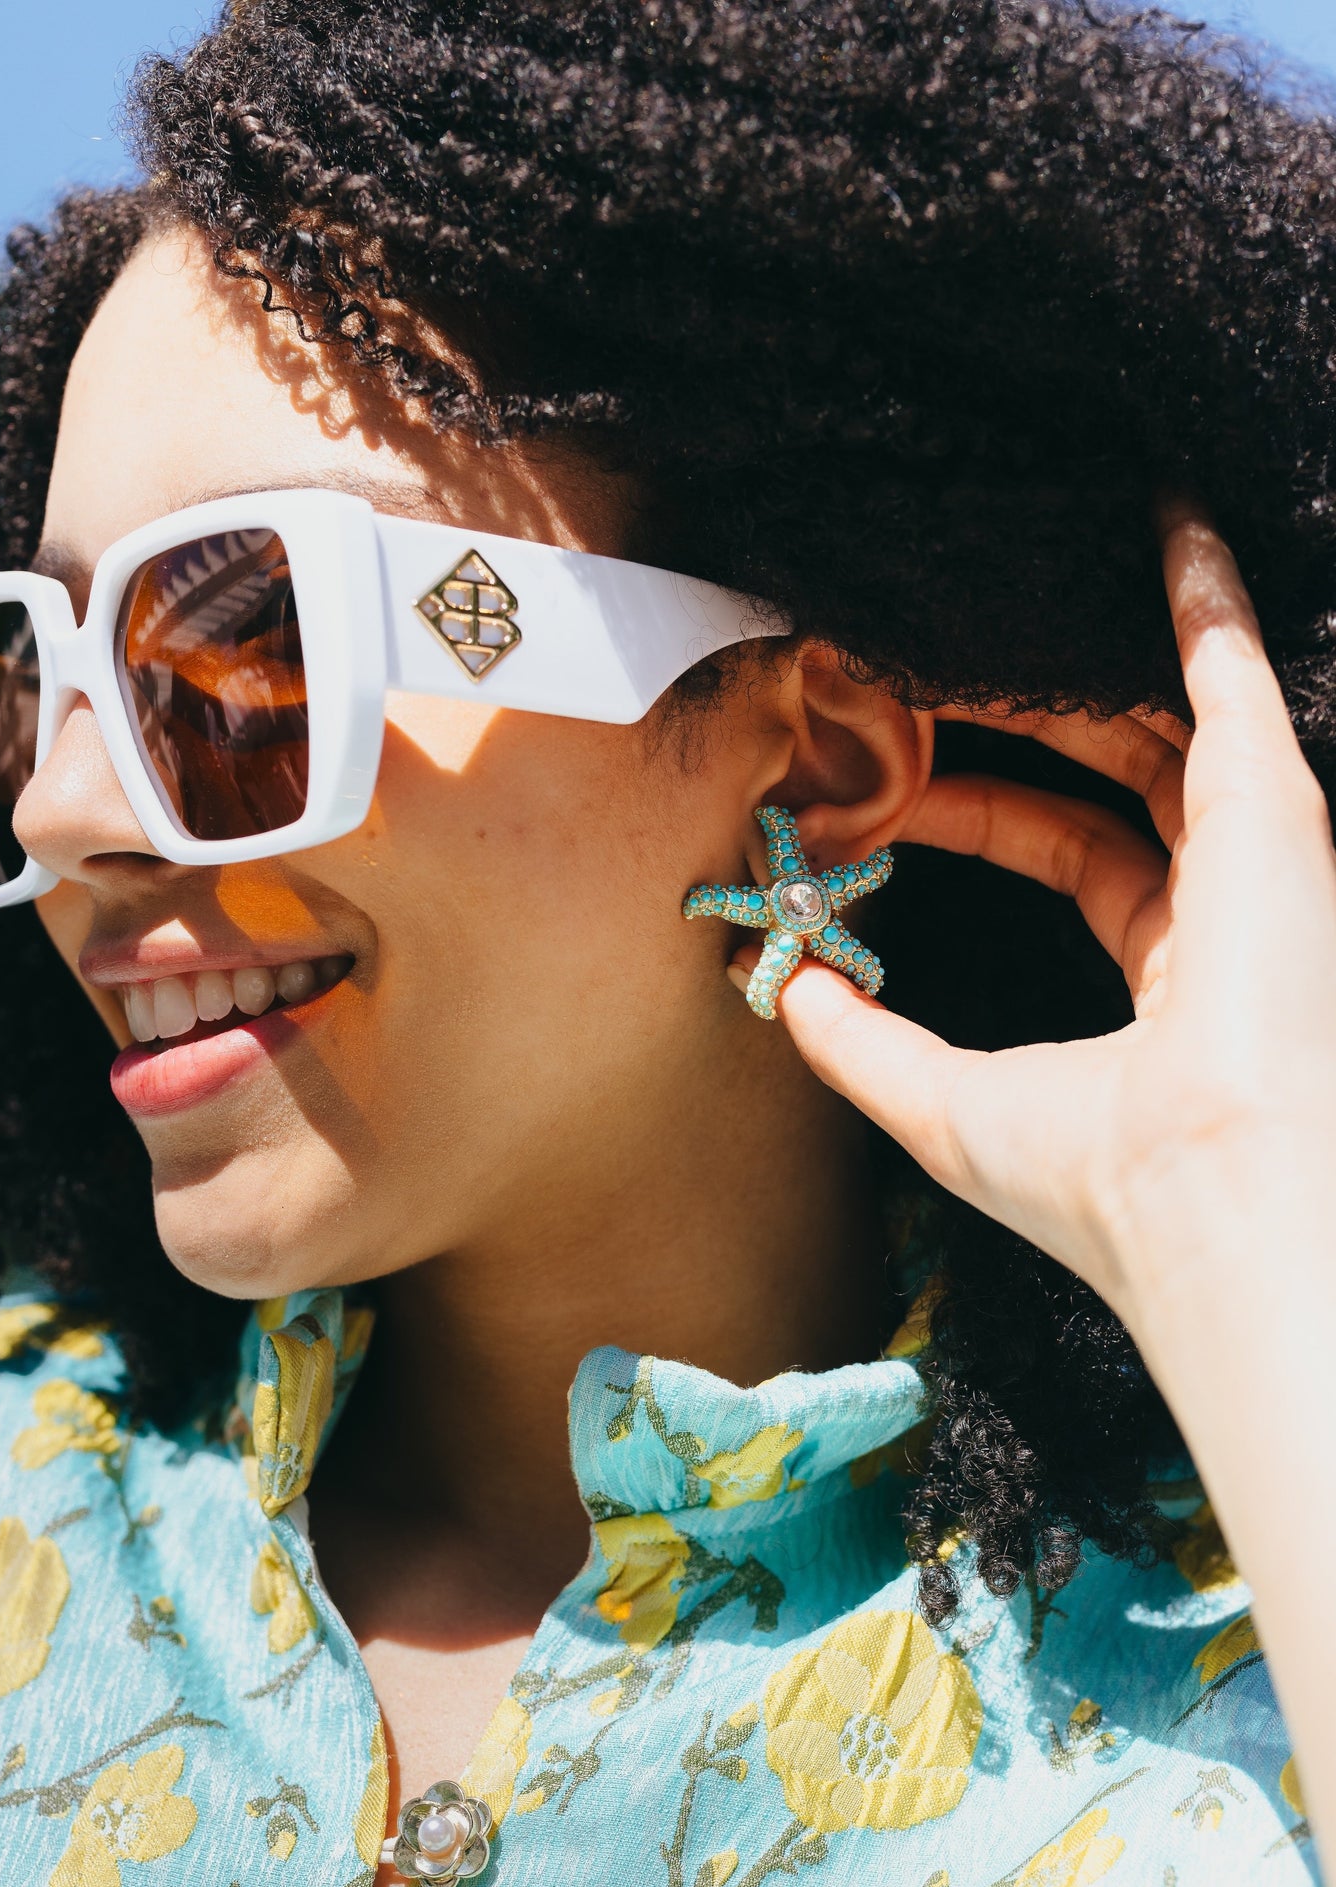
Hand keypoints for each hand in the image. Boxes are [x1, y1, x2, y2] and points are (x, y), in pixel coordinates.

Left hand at [773, 507, 1335, 1357]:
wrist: (1204, 1196)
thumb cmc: (1094, 1176)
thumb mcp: (938, 1104)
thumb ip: (855, 1043)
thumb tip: (778, 981)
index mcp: (1167, 970)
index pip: (1066, 847)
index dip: (974, 805)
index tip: (885, 780)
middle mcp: (1224, 899)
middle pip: (1114, 767)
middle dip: (1018, 713)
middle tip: (917, 670)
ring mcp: (1258, 845)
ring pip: (1164, 710)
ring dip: (1083, 648)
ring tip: (999, 583)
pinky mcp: (1276, 799)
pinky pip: (1231, 667)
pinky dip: (1202, 592)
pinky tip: (1166, 522)